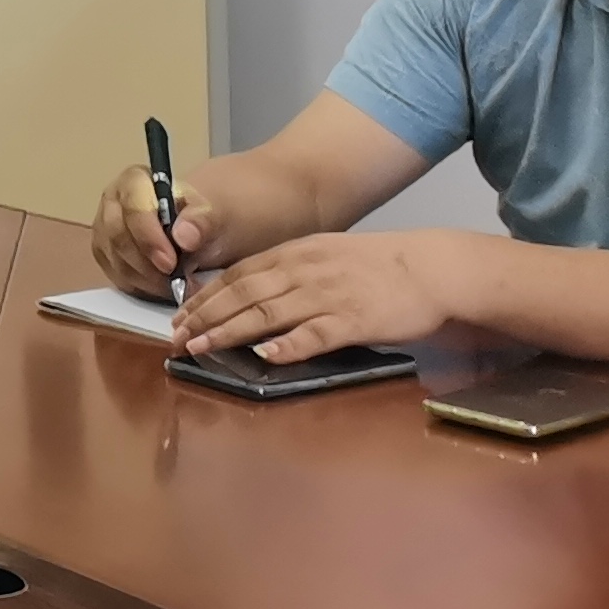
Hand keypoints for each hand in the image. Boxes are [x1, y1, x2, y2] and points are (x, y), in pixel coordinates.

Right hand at [89, 159, 217, 297]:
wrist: (199, 233)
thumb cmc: (204, 220)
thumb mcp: (215, 215)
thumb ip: (202, 221)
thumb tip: (184, 236)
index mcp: (135, 181)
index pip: (132, 207)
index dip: (149, 238)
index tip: (171, 263)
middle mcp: (113, 201)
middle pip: (118, 236)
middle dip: (147, 265)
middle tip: (176, 282)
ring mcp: (104, 228)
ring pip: (114, 259)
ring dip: (146, 279)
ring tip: (175, 284)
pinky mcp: (104, 253)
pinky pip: (114, 276)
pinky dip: (140, 286)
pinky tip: (161, 285)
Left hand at [169, 230, 458, 363]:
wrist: (429, 267)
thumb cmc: (377, 264)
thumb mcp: (324, 253)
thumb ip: (290, 269)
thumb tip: (253, 290)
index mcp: (295, 253)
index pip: (238, 275)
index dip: (206, 296)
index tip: (181, 315)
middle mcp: (304, 271)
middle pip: (243, 294)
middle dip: (205, 316)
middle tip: (178, 337)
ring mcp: (327, 296)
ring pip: (267, 313)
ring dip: (230, 331)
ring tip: (202, 346)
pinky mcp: (353, 321)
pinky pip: (313, 335)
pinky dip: (286, 345)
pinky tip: (263, 356)